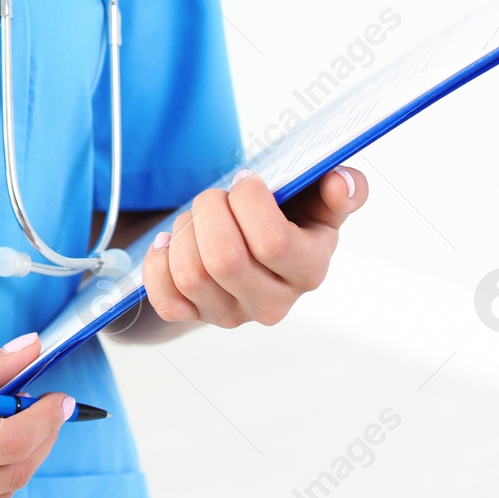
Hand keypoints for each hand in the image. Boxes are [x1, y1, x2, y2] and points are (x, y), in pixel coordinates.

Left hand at [141, 166, 367, 327]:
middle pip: (224, 260)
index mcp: (309, 270)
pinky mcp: (195, 317)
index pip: (272, 242)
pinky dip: (158, 262)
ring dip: (184, 232)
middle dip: (210, 211)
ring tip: (197, 218)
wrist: (247, 246)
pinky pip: (165, 298)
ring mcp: (231, 314)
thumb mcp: (317, 202)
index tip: (246, 180)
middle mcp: (273, 303)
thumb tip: (340, 183)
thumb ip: (338, 191)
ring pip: (190, 274)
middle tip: (215, 196)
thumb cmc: (286, 218)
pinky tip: (169, 242)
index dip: (249, 201)